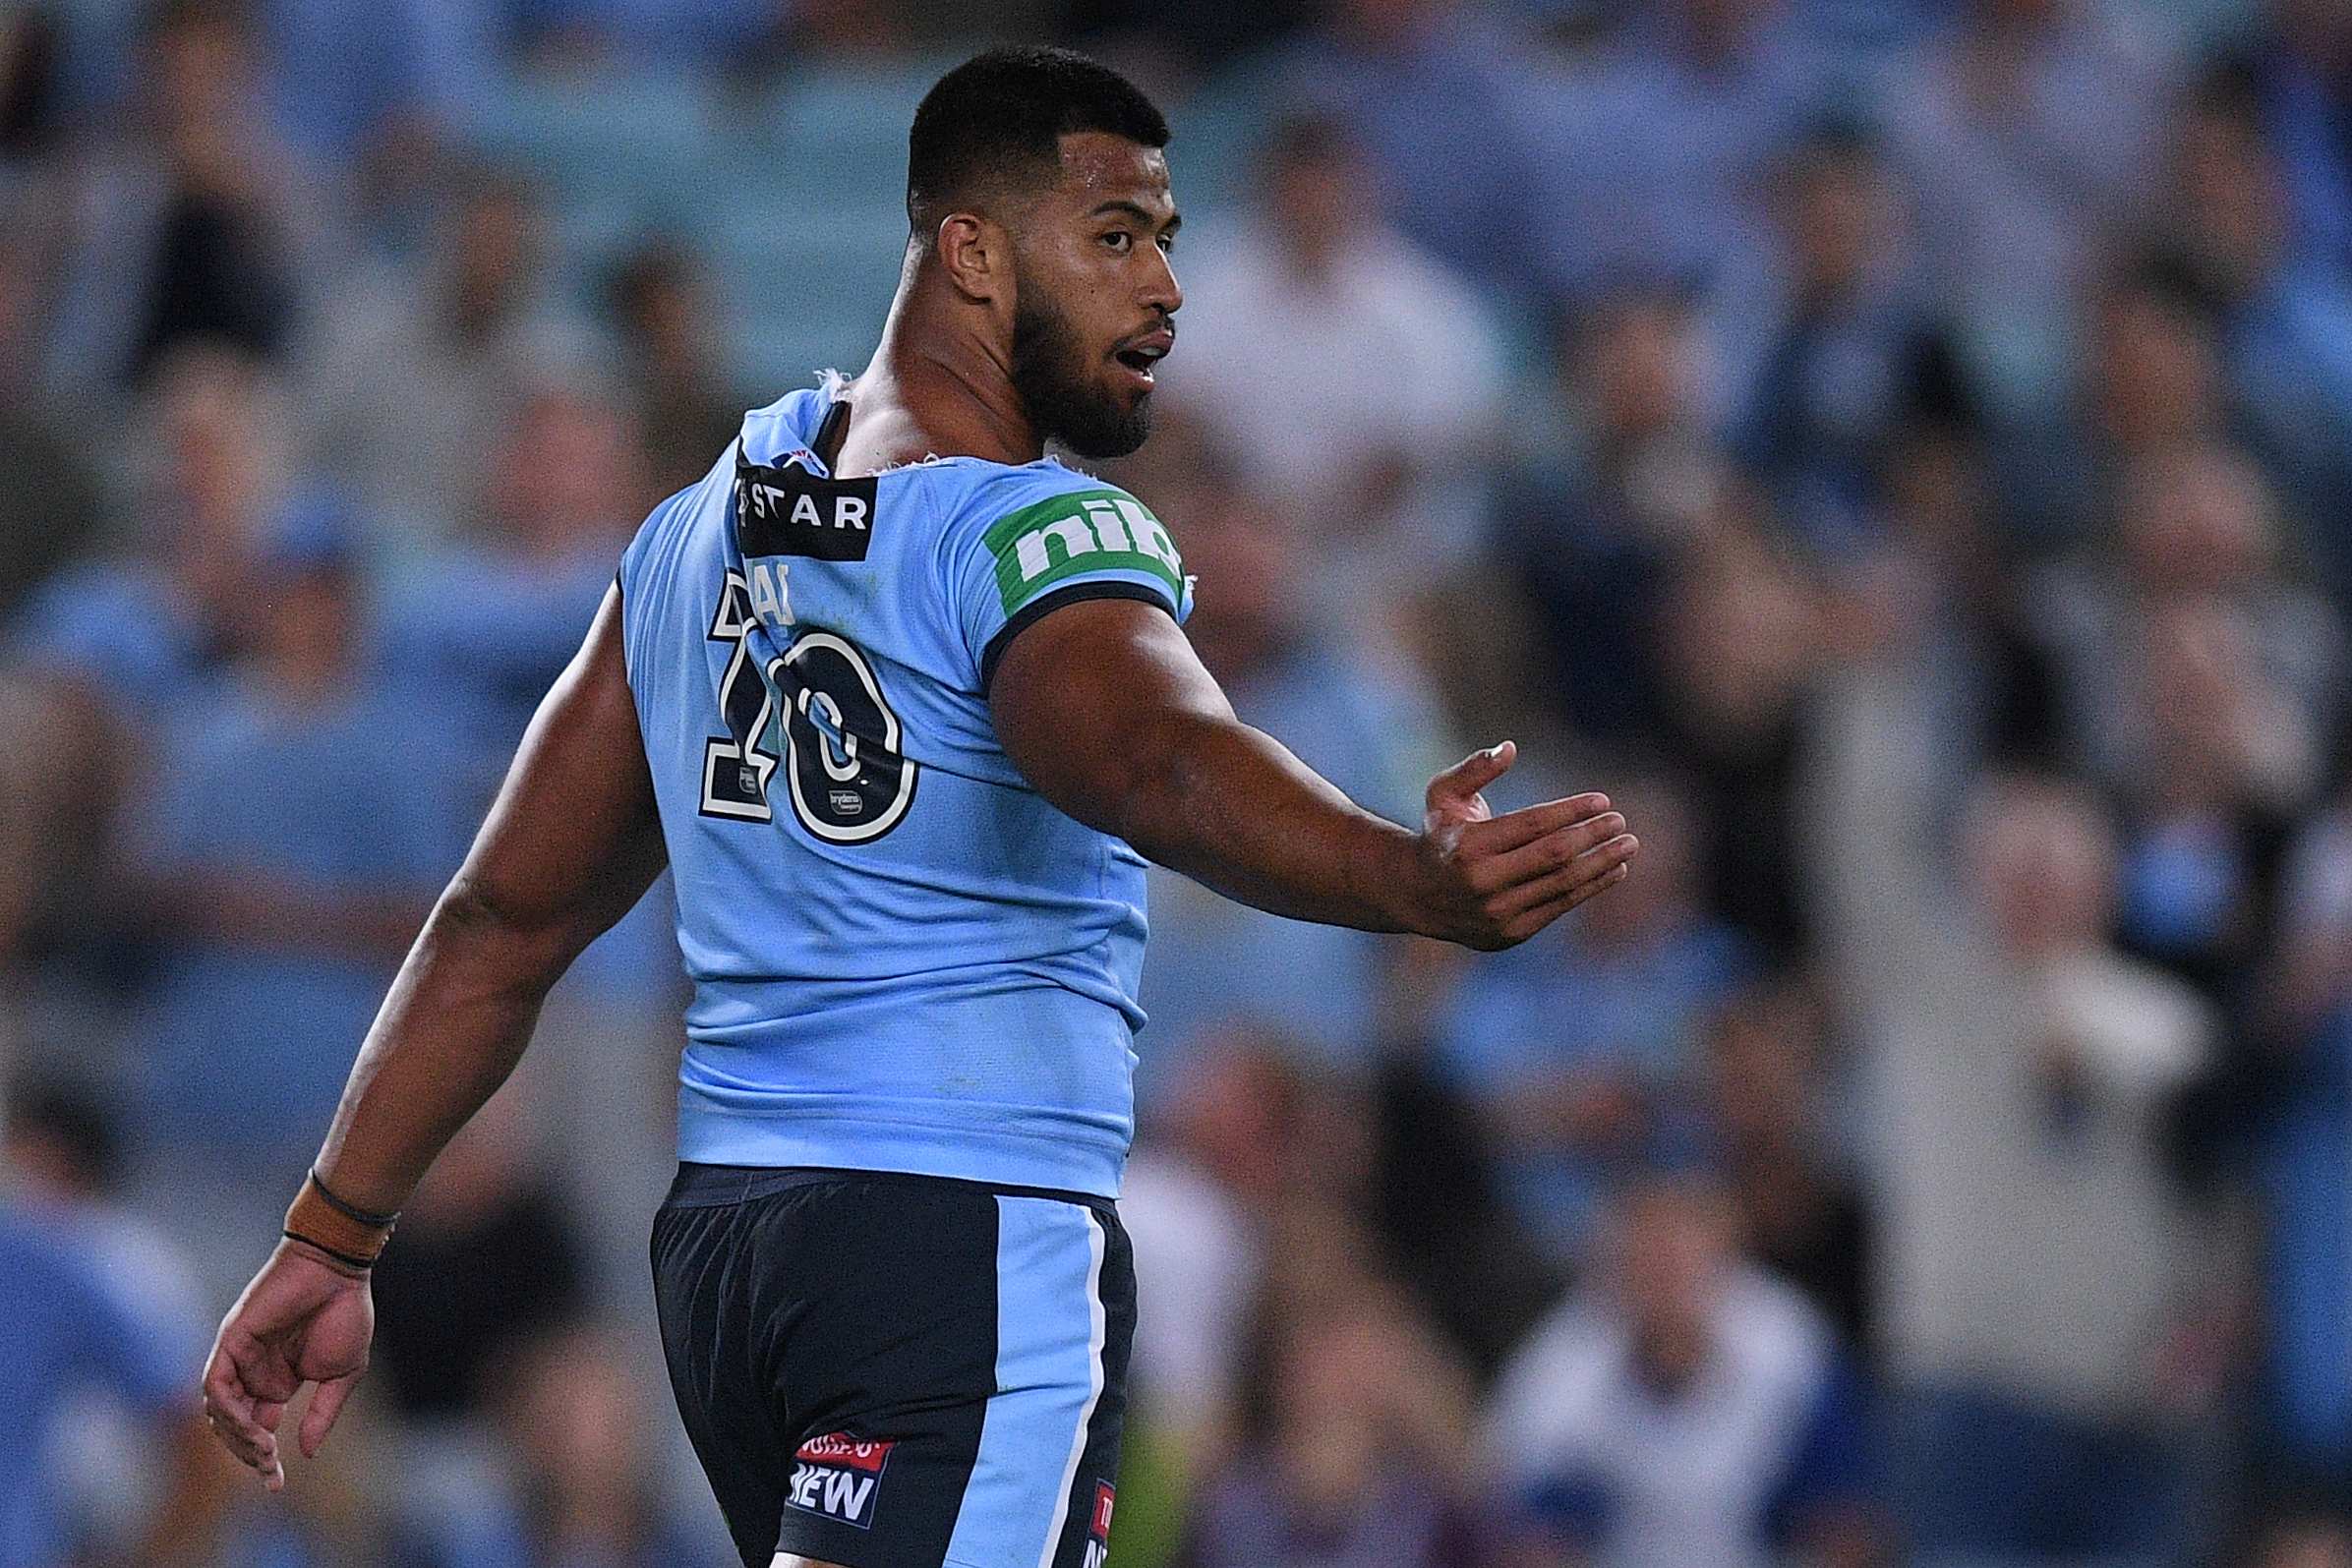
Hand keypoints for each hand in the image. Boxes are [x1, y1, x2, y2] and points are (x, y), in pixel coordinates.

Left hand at [200, 1241, 373, 1489]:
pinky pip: (216, 1387)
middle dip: (249, 1455)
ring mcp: (238, 1358)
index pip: (260, 1429)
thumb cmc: (345, 1314)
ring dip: (238, 1437)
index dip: (264, 1459)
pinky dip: (229, 1411)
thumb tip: (308, 1453)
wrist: (338, 1271)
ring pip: (220, 1411)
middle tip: (271, 1472)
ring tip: (266, 1451)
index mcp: (277, 1381)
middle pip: (235, 1426)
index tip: (278, 1485)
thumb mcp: (342, 1374)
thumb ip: (323, 1413)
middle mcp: (252, 1373)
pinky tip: (253, 1427)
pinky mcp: (230, 1342)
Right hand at [1408, 742, 1636, 949]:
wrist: (1417, 894)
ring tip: (1628, 844)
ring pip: (1563, 884)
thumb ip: (1474, 769)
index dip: (1572, 811)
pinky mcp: (1511, 933)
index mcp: (1467, 846)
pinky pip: (1561, 906)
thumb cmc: (1441, 834)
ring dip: (1603, 863)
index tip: (1602, 800)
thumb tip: (1509, 748)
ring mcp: (1497, 913)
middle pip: (1554, 856)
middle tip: (1620, 820)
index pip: (1533, 825)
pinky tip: (1615, 869)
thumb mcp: (1444, 794)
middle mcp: (1482, 883)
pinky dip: (1592, 887)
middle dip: (1593, 836)